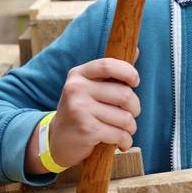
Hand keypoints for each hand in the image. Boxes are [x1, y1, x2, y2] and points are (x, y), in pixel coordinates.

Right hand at [26, 58, 140, 173]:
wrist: (57, 140)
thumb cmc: (82, 110)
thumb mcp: (91, 87)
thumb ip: (112, 72)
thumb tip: (135, 49)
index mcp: (79, 74)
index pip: (108, 65)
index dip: (128, 72)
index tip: (135, 82)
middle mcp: (76, 89)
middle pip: (125, 94)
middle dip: (135, 108)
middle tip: (131, 114)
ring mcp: (80, 109)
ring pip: (125, 117)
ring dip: (130, 127)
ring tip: (124, 130)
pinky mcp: (85, 129)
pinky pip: (119, 134)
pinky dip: (125, 141)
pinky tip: (121, 143)